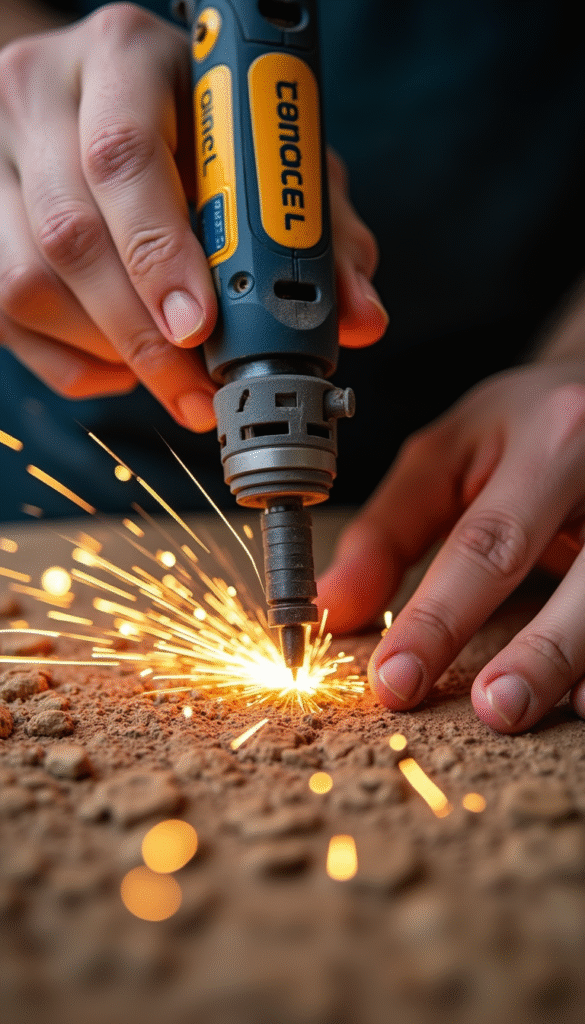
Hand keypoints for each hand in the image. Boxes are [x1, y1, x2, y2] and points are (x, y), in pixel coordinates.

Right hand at [0, 6, 386, 429]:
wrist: (96, 94)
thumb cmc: (195, 125)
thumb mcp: (269, 154)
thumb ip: (320, 228)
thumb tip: (361, 316)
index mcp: (127, 59)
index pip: (125, 157)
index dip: (161, 253)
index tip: (202, 326)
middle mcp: (43, 96)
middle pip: (72, 235)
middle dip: (142, 334)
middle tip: (198, 392)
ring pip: (27, 285)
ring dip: (111, 353)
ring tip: (173, 380)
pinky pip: (6, 319)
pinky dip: (75, 363)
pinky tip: (123, 363)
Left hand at [318, 360, 584, 732]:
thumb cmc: (526, 426)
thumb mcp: (450, 456)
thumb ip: (390, 531)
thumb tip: (331, 606)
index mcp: (554, 440)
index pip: (489, 544)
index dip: (439, 619)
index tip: (395, 680)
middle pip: (582, 582)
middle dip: (538, 656)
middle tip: (493, 711)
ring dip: (577, 665)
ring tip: (529, 711)